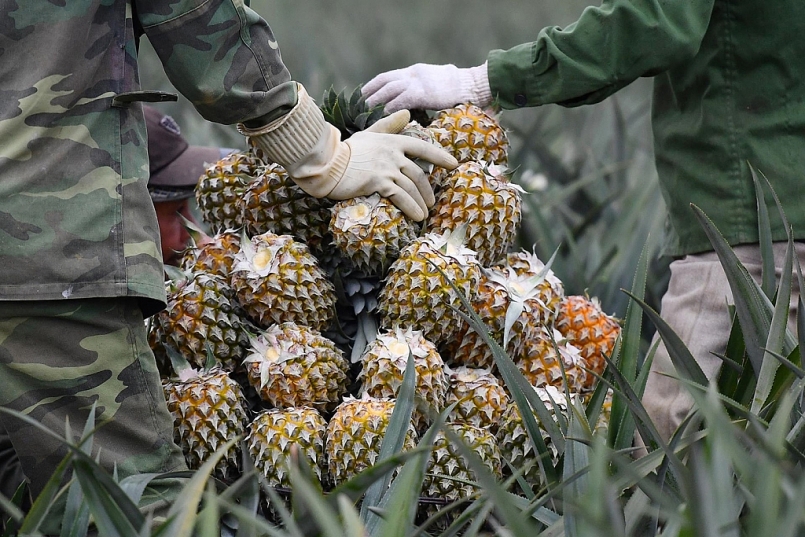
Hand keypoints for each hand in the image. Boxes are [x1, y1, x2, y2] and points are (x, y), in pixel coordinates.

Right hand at [331, 111, 457, 219]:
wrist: (326, 162)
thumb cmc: (345, 150)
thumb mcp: (369, 134)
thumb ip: (389, 125)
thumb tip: (407, 113)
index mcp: (392, 141)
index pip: (422, 147)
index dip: (439, 156)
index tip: (453, 164)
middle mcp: (393, 153)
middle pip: (418, 173)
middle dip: (427, 189)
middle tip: (431, 202)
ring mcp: (387, 167)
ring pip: (412, 187)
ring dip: (421, 202)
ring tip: (424, 214)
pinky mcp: (379, 182)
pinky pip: (401, 197)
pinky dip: (411, 208)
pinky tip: (417, 216)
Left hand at [362, 62, 491, 112]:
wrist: (474, 85)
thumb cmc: (461, 90)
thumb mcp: (438, 85)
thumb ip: (425, 92)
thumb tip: (417, 104)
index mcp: (416, 71)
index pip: (389, 76)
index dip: (374, 85)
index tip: (363, 94)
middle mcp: (413, 74)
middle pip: (384, 81)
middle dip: (369, 93)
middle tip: (357, 106)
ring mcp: (417, 82)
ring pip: (387, 90)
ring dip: (374, 102)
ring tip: (363, 114)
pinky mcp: (422, 93)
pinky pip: (400, 101)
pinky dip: (388, 109)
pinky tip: (381, 118)